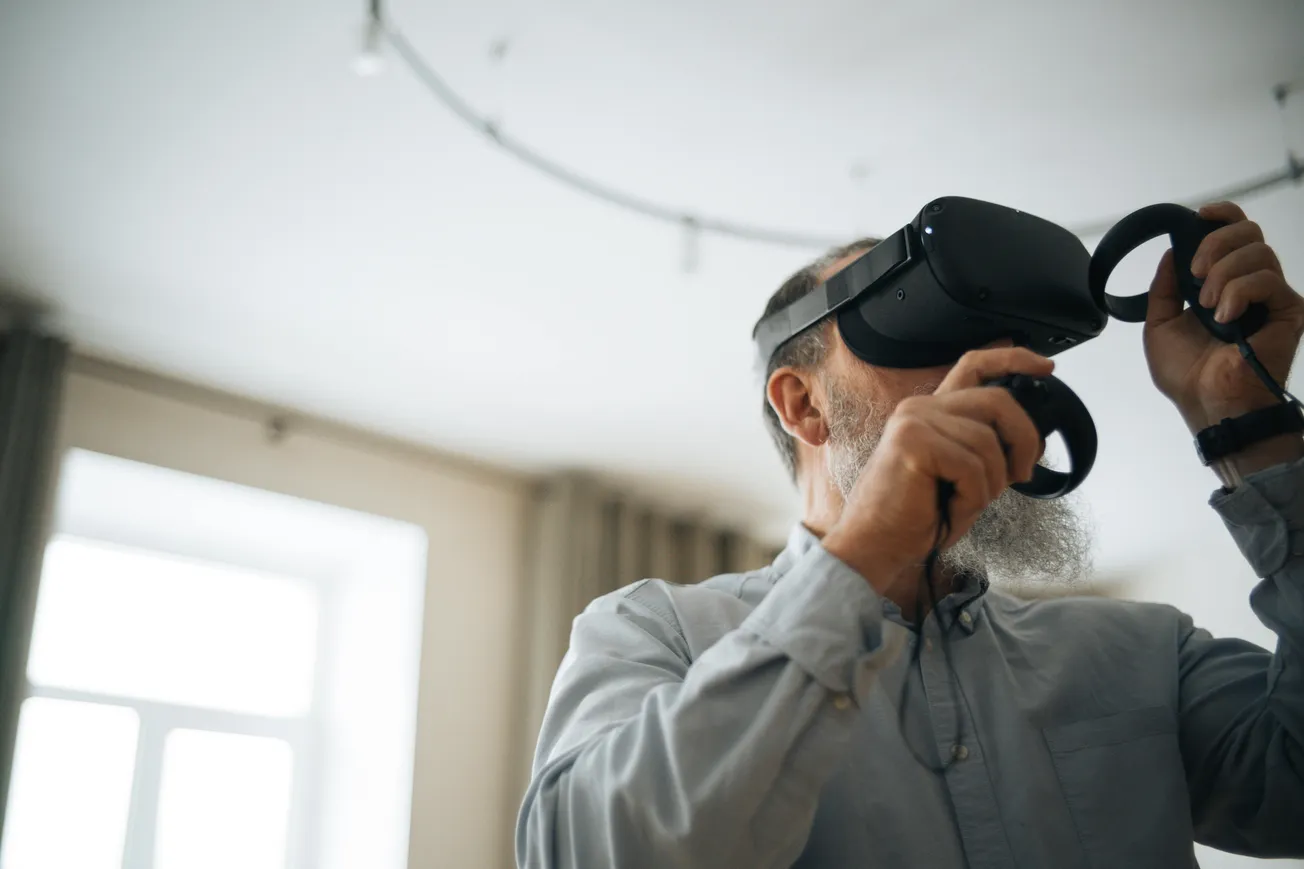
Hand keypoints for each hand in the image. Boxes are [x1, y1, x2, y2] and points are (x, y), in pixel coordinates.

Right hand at [823, 347, 1049, 598]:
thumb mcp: (961, 474)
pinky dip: (973, 497)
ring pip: (988, 442)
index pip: (974, 365)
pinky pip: (972, 467)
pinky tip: (951, 508)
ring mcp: (914, 422)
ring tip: (967, 503)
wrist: (875, 545)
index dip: (1014, 359)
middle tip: (1022, 475)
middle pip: (997, 401)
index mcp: (931, 411)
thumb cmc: (916, 516)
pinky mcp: (913, 444)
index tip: (1045, 368)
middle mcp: (920, 408)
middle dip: (1024, 440)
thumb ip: (985, 446)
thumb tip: (1029, 441)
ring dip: (991, 483)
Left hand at [1144, 201, 1303, 428]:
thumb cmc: (1188, 375)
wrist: (1209, 405)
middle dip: (1215, 244)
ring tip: (1208, 306)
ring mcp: (1271, 298)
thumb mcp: (1160, 325)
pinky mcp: (1287, 311)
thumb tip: (1171, 253)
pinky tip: (1225, 317)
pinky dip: (1238, 293)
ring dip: (1223, 273)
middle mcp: (1251, 285)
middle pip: (1249, 233)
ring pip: (1258, 253)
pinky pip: (1267, 281)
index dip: (1222, 216)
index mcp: (1224, 283)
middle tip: (1195, 275)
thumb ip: (1164, 288)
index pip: (1235, 234)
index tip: (1200, 216)